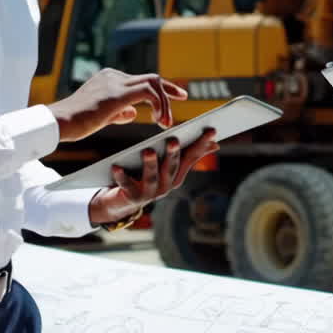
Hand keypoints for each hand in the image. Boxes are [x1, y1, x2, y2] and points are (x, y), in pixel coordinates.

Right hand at [50, 68, 184, 141]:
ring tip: (166, 121)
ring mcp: (115, 82)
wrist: (58, 122)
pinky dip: (159, 105)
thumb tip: (133, 113)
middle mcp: (113, 76)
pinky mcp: (117, 93)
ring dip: (165, 102)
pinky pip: (149, 93)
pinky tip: (158, 120)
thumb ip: (119, 112)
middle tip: (183, 97)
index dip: (160, 89)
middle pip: (151, 78)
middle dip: (169, 89)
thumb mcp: (101, 117)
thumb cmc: (75, 123)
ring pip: (153, 83)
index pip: (140, 80)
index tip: (175, 97)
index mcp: (109, 79)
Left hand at [88, 129, 219, 225]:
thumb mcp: (169, 165)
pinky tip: (116, 166)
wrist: (123, 202)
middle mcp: (166, 186)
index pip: (191, 157)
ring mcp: (150, 193)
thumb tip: (216, 144)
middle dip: (173, 154)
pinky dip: (122, 176)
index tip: (210, 130)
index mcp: (177, 175)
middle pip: (172, 168)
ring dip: (150, 164)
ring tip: (148, 150)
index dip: (201, 144)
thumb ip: (190, 155)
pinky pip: (126, 186)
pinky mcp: (132, 197)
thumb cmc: (147, 178)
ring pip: (152, 177)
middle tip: (173, 139)